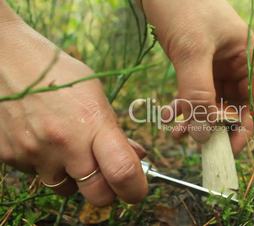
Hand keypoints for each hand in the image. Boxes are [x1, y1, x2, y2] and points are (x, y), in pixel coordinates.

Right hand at [0, 3, 146, 205]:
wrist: (6, 61)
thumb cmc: (58, 73)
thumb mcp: (96, 96)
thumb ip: (115, 131)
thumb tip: (136, 155)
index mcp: (93, 124)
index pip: (123, 172)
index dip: (135, 189)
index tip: (137, 189)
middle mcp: (65, 145)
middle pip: (97, 196)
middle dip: (106, 190)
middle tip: (106, 174)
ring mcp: (35, 154)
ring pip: (66, 189)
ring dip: (74, 177)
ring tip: (69, 149)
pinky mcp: (12, 158)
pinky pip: (38, 175)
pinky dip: (47, 164)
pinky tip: (43, 139)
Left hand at [143, 0, 253, 152]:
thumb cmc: (183, 6)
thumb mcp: (192, 50)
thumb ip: (198, 93)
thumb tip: (203, 134)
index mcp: (245, 56)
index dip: (247, 126)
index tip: (230, 148)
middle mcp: (232, 62)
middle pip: (232, 104)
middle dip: (216, 126)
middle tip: (199, 143)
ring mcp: (212, 64)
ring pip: (210, 101)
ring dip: (197, 119)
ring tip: (179, 131)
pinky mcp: (193, 64)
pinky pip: (192, 93)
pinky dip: (184, 106)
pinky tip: (171, 115)